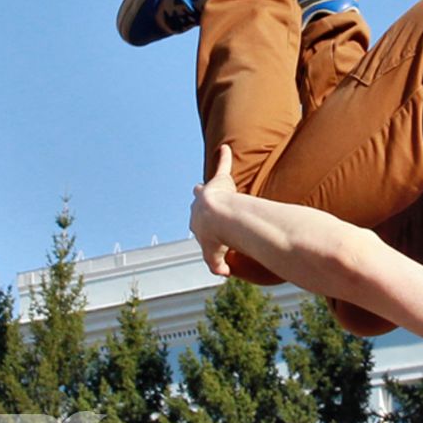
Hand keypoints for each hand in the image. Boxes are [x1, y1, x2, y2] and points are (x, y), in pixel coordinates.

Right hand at [191, 144, 238, 276]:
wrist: (218, 218)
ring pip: (207, 188)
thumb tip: (224, 273)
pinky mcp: (220, 181)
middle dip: (200, 206)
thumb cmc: (215, 236)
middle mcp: (198, 206)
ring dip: (210, 187)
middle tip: (204, 207)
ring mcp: (209, 192)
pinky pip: (222, 166)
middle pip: (197, 206)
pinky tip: (226, 148)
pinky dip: (224, 158)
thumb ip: (218, 266)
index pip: (197, 225)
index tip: (209, 233)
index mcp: (196, 223)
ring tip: (212, 184)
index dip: (204, 229)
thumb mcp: (214, 257)